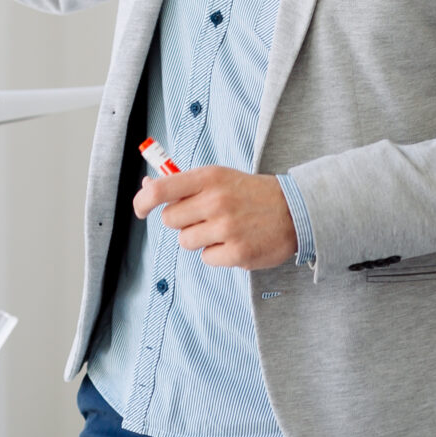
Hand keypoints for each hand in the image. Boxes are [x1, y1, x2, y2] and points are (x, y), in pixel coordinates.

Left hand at [132, 166, 298, 269]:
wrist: (294, 211)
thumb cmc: (250, 193)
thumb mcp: (219, 177)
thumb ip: (184, 184)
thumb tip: (146, 188)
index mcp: (209, 177)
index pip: (161, 190)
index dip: (142, 201)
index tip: (140, 209)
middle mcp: (216, 201)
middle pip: (170, 220)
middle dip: (181, 221)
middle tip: (204, 217)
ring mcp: (227, 228)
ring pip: (186, 241)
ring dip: (200, 239)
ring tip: (223, 229)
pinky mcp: (238, 253)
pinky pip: (207, 259)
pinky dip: (218, 254)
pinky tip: (236, 241)